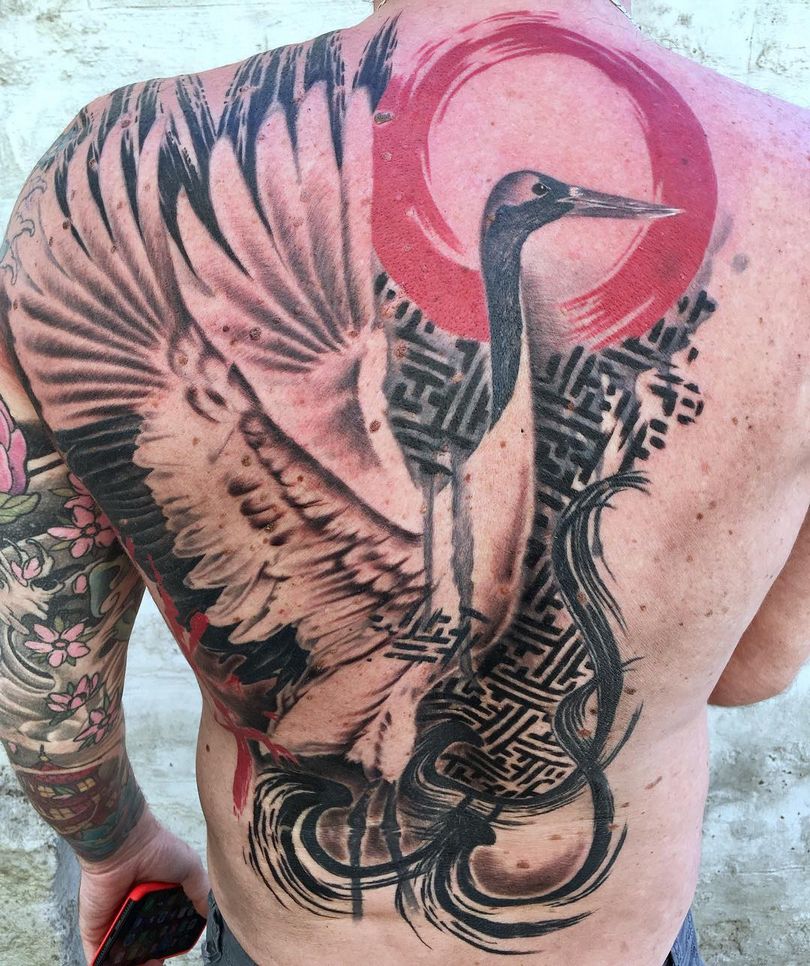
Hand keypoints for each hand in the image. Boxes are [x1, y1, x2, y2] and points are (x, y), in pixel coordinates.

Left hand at [77, 809, 208, 965]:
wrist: (125, 845)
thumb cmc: (156, 849)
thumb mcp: (190, 869)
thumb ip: (199, 893)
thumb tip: (206, 914)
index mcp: (155, 898)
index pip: (162, 928)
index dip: (170, 942)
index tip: (175, 948)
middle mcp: (134, 910)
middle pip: (142, 944)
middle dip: (152, 957)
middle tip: (158, 962)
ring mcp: (114, 921)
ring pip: (122, 954)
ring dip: (133, 964)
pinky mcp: (95, 929)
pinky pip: (99, 955)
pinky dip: (107, 965)